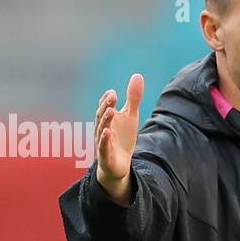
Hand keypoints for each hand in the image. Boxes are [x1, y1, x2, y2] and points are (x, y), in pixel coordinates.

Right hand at [94, 73, 143, 199]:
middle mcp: (103, 129)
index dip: (108, 100)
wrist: (118, 165)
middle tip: (112, 97)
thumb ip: (133, 98)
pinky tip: (107, 132)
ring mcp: (103, 143)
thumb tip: (137, 75)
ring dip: (105, 120)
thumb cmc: (122, 138)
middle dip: (106, 106)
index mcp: (107, 119)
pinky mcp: (106, 156)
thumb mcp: (131, 117)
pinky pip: (104, 147)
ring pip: (102, 130)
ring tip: (111, 111)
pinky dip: (105, 140)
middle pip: (102, 116)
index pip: (105, 107)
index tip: (113, 92)